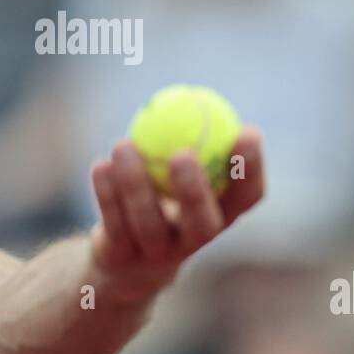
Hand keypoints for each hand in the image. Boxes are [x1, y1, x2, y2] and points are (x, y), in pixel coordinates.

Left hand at [88, 125, 264, 302]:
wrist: (128, 257)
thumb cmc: (165, 197)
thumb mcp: (183, 171)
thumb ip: (194, 141)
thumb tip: (200, 96)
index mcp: (220, 216)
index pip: (248, 197)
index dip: (252, 169)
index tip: (248, 132)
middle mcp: (195, 240)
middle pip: (202, 223)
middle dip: (194, 191)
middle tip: (182, 154)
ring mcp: (158, 253)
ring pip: (147, 222)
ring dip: (134, 183)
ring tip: (122, 144)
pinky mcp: (123, 257)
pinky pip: (114, 223)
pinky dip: (106, 193)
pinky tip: (101, 165)